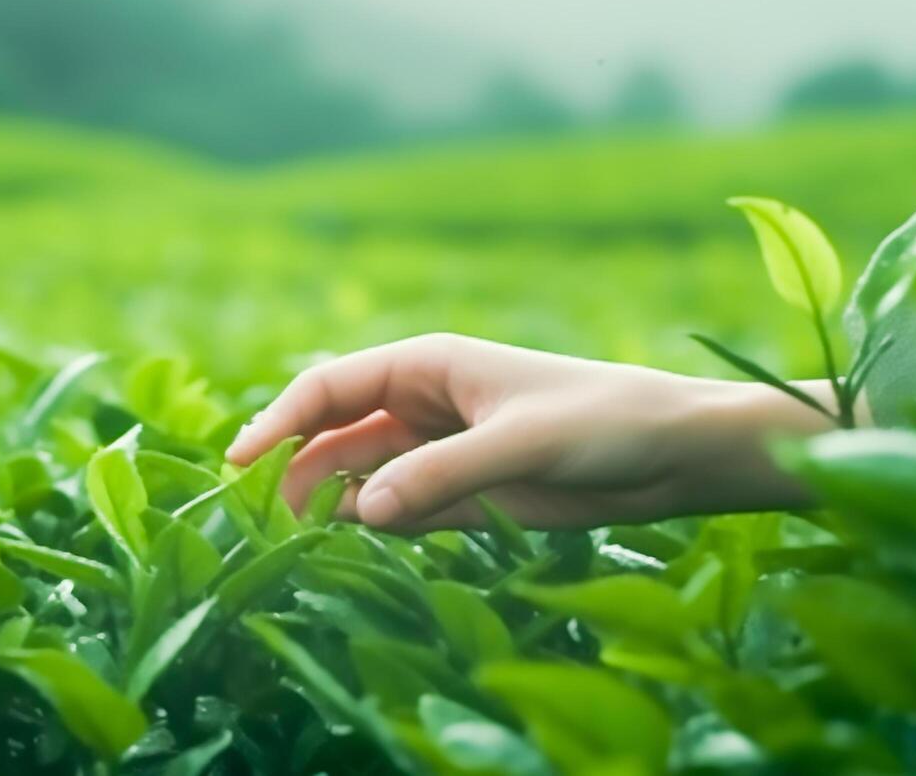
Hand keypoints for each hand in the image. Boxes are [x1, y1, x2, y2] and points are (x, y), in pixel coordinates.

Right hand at [224, 333, 840, 530]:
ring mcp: (439, 452)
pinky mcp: (462, 495)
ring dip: (331, 507)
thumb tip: (360, 511)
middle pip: (334, 437)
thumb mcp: (520, 442)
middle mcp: (423, 405)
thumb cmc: (605, 420)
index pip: (330, 388)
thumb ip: (440, 475)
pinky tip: (356, 550)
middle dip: (296, 472)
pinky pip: (399, 512)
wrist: (676, 455)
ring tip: (301, 545)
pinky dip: (375, 530)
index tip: (240, 465)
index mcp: (428, 366)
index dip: (279, 422)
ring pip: (360, 479)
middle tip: (264, 524)